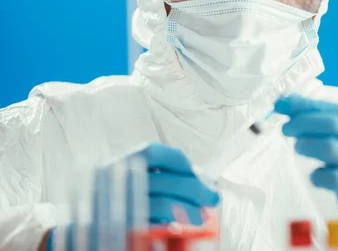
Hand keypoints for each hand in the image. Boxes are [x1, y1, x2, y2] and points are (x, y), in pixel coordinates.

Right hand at [47, 143, 218, 250]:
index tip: (204, 176)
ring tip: (202, 214)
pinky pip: (148, 223)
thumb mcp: (136, 183)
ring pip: (159, 201)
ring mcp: (112, 201)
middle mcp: (113, 177)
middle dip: (194, 188)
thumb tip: (203, 182)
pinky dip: (167, 223)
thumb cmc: (118, 204)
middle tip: (212, 197)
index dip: (184, 164)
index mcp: (121, 162)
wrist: (77, 234)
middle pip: (163, 179)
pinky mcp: (116, 225)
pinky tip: (179, 225)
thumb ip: (162, 178)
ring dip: (187, 208)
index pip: (156, 152)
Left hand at [275, 95, 337, 221]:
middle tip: (286, 128)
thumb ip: (328, 124)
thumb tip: (287, 104)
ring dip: (308, 146)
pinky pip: (334, 179)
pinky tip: (316, 176)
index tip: (282, 105)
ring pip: (332, 149)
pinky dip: (318, 175)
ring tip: (299, 147)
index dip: (308, 106)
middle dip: (304, 123)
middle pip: (335, 125)